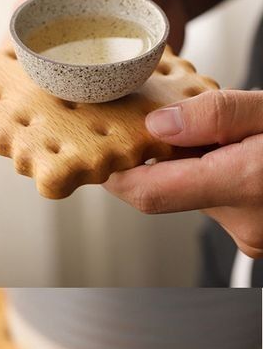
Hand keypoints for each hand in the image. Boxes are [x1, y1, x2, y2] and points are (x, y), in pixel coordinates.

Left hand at [104, 90, 262, 258]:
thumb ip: (216, 115)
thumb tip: (159, 125)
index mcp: (246, 183)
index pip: (150, 192)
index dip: (117, 174)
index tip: (101, 153)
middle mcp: (243, 220)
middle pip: (169, 191)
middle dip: (162, 158)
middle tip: (166, 121)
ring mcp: (247, 232)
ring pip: (193, 194)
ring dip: (192, 165)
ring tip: (219, 133)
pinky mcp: (252, 233)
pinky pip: (214, 199)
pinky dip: (213, 175)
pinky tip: (232, 151)